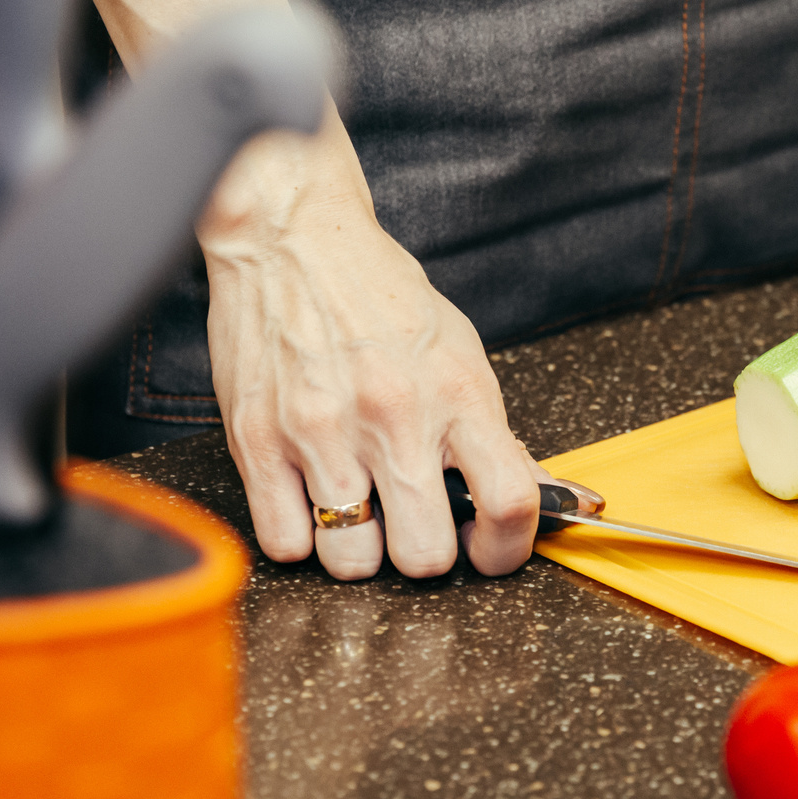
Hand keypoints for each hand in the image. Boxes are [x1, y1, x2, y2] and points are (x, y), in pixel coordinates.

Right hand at [198, 121, 539, 579]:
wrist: (292, 236)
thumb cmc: (378, 292)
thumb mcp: (459, 350)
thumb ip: (494, 431)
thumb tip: (540, 494)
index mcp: (457, 393)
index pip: (510, 501)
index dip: (508, 548)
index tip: (491, 549)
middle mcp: (393, 416)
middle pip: (425, 556)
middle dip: (425, 553)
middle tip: (415, 524)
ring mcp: (321, 432)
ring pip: (352, 562)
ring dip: (359, 550)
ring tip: (358, 509)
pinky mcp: (257, 440)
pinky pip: (284, 543)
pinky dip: (300, 536)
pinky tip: (310, 499)